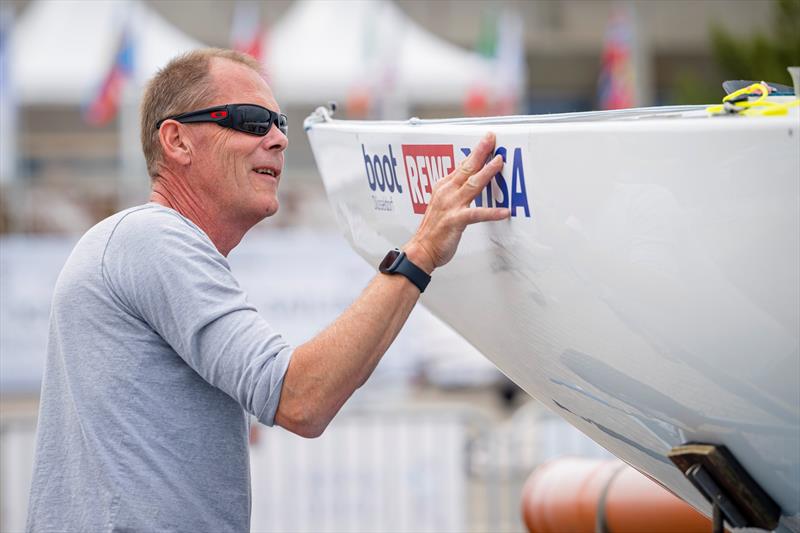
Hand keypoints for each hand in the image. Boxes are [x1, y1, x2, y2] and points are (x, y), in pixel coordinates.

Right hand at [404, 132, 509, 273]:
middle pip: (466, 168)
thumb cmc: (433, 230)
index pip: (461, 165)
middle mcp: (446, 193)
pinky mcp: (455, 220)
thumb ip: (453, 190)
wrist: (421, 249)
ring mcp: (450, 206)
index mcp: (443, 187)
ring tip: (499, 162)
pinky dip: (491, 213)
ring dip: (487, 173)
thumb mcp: (441, 203)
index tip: (486, 140)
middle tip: (491, 139)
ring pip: (472, 185)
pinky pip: (476, 214)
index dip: (475, 152)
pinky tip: (504, 211)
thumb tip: (465, 178)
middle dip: (480, 152)